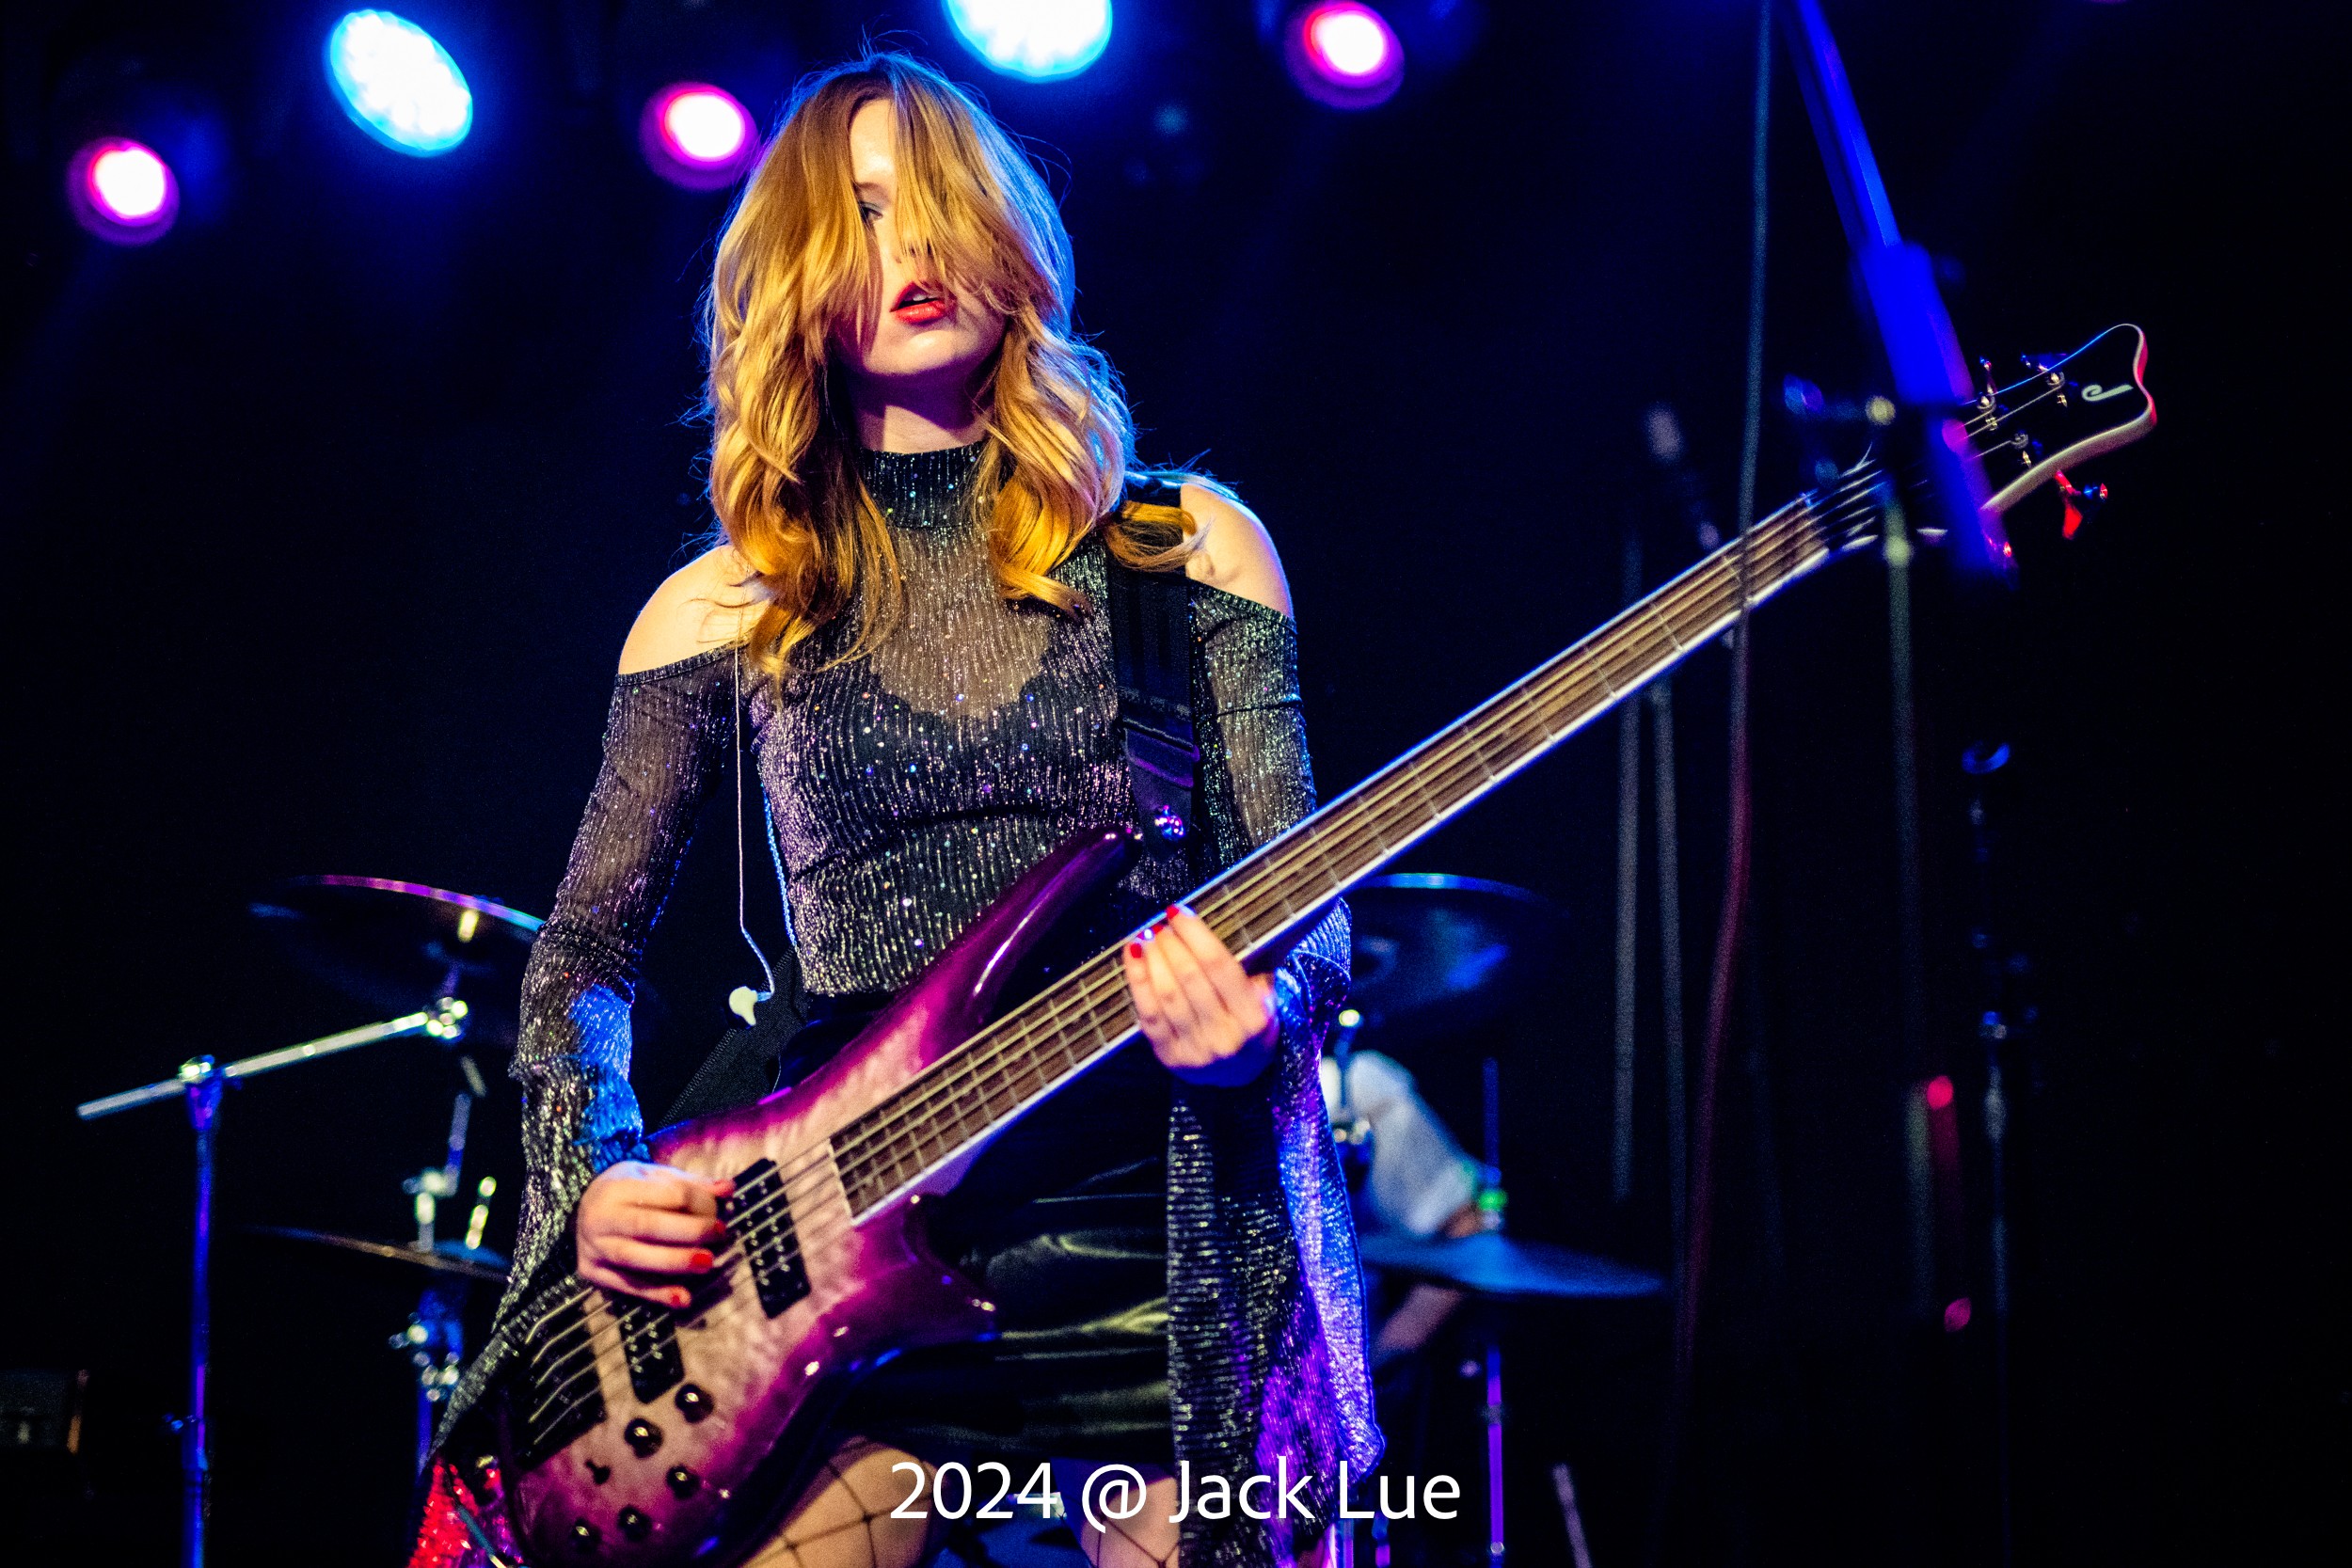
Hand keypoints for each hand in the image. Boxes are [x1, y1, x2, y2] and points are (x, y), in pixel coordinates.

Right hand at [575, 1160, 732, 1307]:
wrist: (582, 1212)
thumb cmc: (627, 1191)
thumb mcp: (653, 1177)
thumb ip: (689, 1183)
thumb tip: (728, 1188)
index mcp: (617, 1187)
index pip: (663, 1193)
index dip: (695, 1201)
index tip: (719, 1209)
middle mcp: (600, 1217)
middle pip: (647, 1226)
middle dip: (688, 1231)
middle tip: (720, 1233)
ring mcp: (594, 1247)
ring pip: (636, 1259)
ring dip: (674, 1263)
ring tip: (707, 1263)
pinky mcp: (593, 1273)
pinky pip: (628, 1286)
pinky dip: (657, 1294)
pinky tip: (684, 1298)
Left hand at [1124, 904, 1277, 1087]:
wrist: (1239, 1075)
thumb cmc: (1250, 1024)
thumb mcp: (1265, 998)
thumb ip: (1250, 967)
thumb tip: (1212, 926)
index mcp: (1254, 1019)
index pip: (1219, 966)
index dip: (1195, 934)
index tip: (1179, 912)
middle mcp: (1225, 1037)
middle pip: (1190, 977)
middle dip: (1172, 944)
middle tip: (1162, 924)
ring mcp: (1195, 1051)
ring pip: (1167, 994)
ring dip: (1153, 958)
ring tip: (1147, 935)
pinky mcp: (1170, 1057)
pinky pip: (1148, 1014)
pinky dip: (1138, 980)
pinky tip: (1133, 956)